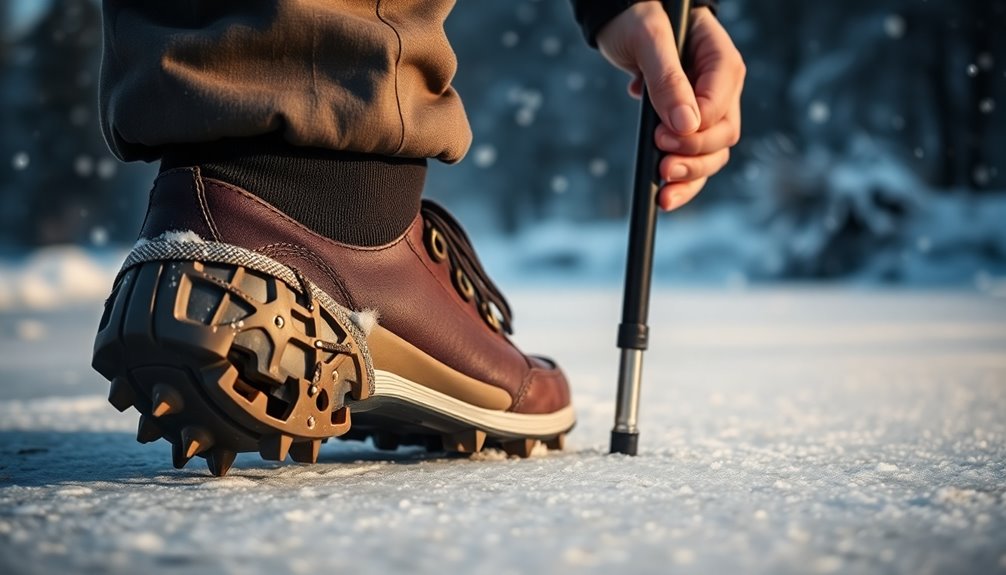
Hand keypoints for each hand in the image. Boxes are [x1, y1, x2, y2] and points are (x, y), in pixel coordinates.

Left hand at [597, 4, 744, 210]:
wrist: (623, 20)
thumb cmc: (637, 17)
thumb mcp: (649, 38)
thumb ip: (667, 78)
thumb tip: (686, 126)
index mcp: (721, 61)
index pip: (720, 107)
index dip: (695, 131)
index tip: (662, 137)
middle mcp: (721, 88)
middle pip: (723, 136)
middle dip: (694, 157)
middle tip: (661, 166)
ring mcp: (707, 109)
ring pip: (713, 154)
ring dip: (690, 176)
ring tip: (663, 191)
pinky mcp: (689, 125)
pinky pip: (695, 158)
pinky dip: (682, 179)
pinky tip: (664, 193)